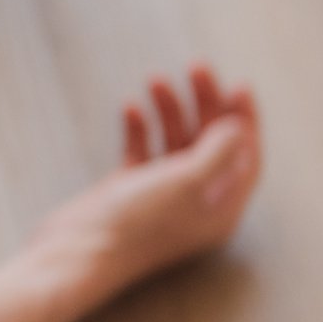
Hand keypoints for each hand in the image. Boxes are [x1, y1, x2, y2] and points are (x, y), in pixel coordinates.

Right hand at [29, 65, 262, 313]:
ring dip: (169, 109)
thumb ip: (218, 150)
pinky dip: (138, 127)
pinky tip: (129, 107)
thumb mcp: (187, 182)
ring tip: (156, 79)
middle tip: (196, 68)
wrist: (77, 253)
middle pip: (211, 143)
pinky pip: (142, 150)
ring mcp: (160, 195)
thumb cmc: (136, 223)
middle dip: (205, 104)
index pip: (245, 156)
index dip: (245, 119)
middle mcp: (195, 201)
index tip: (238, 84)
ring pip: (175, 142)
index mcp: (220, 208)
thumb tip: (236, 125)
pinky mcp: (128, 190)